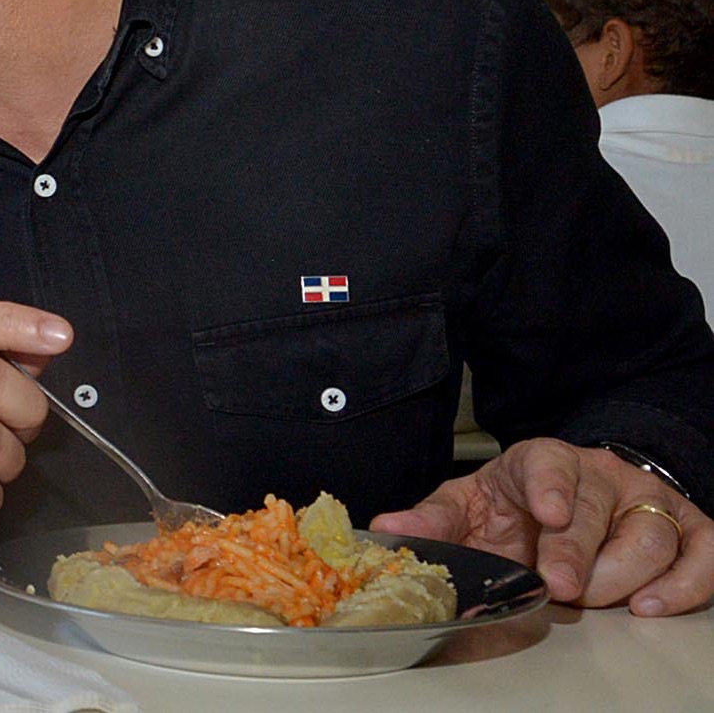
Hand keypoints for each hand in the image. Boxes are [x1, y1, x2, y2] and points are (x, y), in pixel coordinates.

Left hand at [372, 439, 711, 614]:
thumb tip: (385, 529)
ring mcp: (646, 502)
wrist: (567, 500)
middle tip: (562, 587)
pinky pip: (703, 554)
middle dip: (579, 552)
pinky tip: (652, 603)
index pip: (549, 463)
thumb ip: (432, 519)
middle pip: (597, 511)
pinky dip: (686, 583)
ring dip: (621, 577)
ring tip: (591, 598)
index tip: (548, 513)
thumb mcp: (469, 505)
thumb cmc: (516, 506)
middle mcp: (600, 476)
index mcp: (543, 463)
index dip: (551, 486)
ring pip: (651, 537)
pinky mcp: (686, 530)